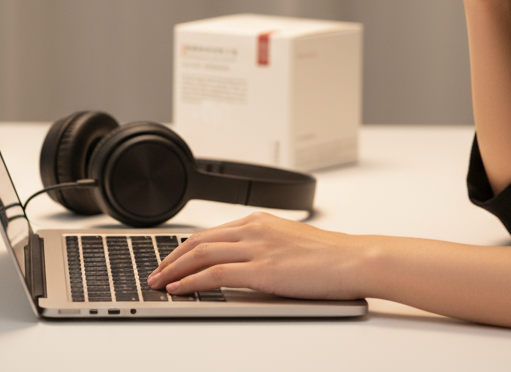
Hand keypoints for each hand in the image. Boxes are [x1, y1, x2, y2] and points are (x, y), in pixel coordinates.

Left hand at [147, 212, 366, 299]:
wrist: (355, 260)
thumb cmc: (332, 256)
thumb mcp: (291, 244)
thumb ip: (266, 247)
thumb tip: (246, 263)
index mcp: (262, 221)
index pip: (212, 232)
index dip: (185, 247)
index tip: (171, 259)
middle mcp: (255, 229)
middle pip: (199, 240)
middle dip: (171, 258)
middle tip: (155, 272)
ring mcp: (257, 248)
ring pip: (200, 255)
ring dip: (173, 270)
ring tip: (158, 282)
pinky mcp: (261, 269)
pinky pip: (214, 273)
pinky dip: (190, 281)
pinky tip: (177, 289)